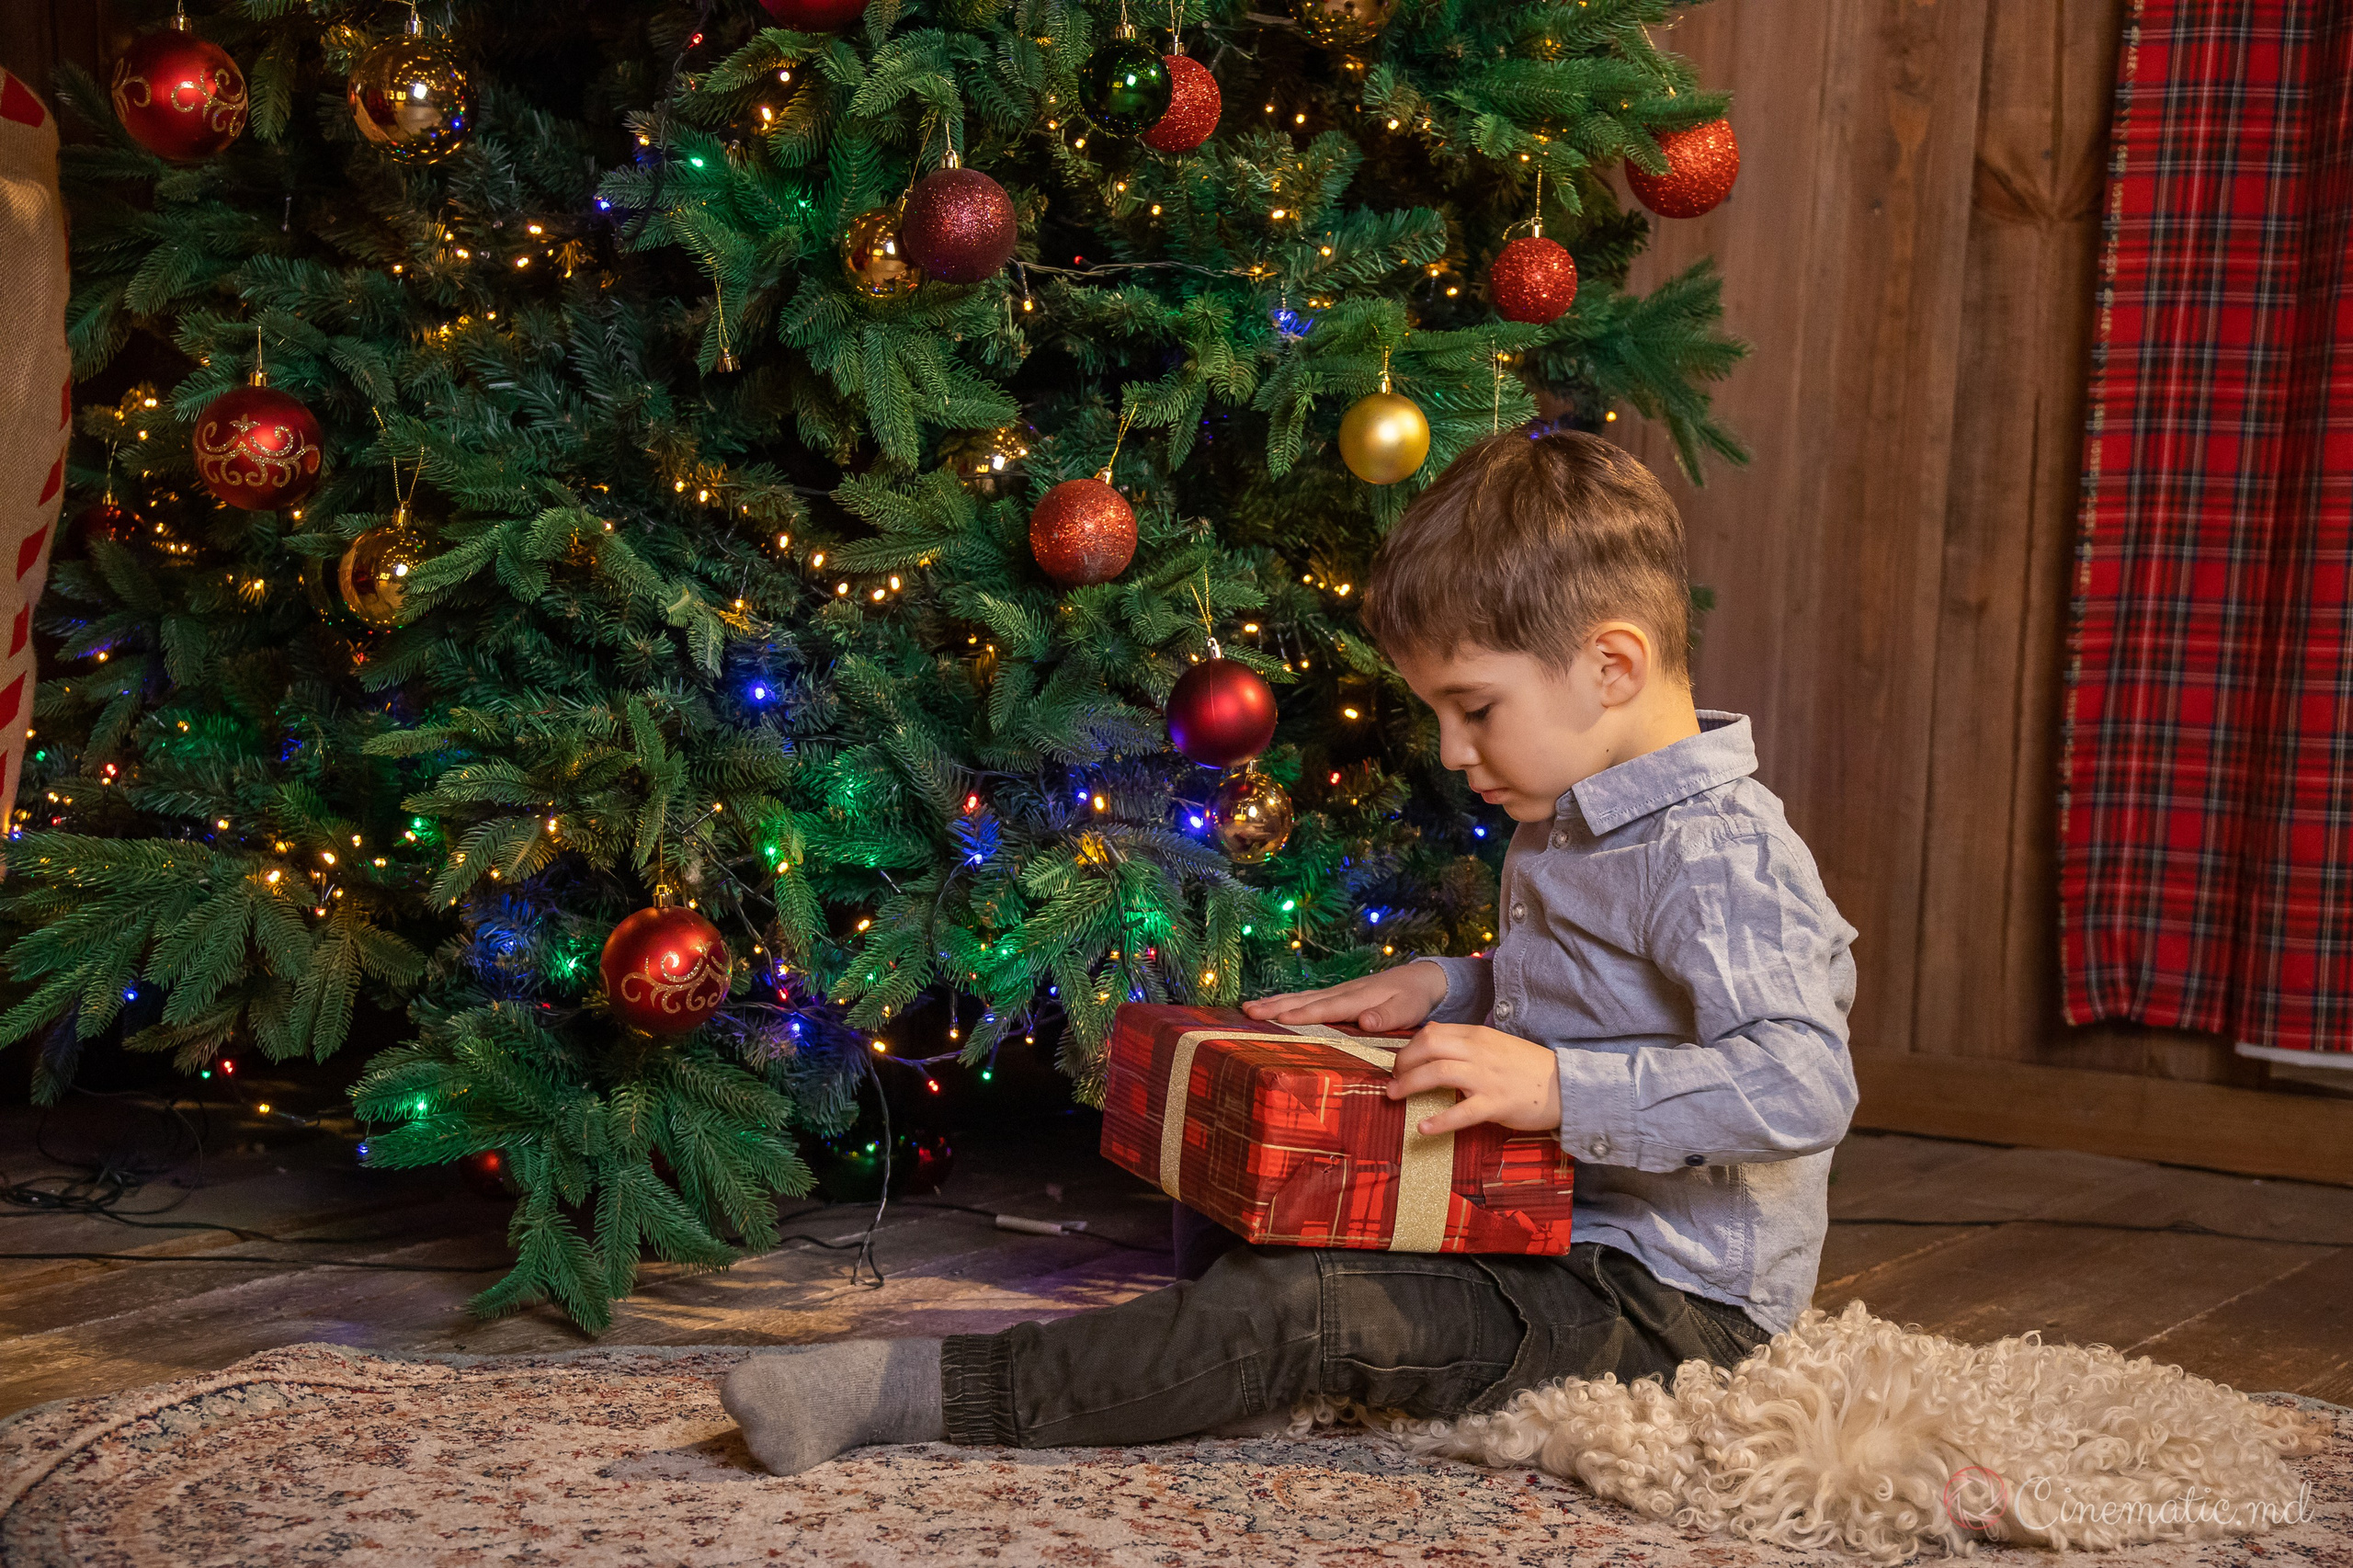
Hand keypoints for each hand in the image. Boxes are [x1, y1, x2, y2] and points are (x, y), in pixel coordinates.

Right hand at [1242, 960, 1450, 1032]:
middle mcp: (1341, 993)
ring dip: (1274, 1002)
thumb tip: (1364, 1022)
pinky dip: (1285, 1001)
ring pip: (1300, 997)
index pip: (1326, 1008)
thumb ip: (1386, 1016)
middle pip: (1304, 1000)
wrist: (1420, 980)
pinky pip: (1306, 999)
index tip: (1280, 1018)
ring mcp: (1336, 993)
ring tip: (1248, 1008)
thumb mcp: (1408, 1009)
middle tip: (1248, 1011)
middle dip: (1275, 1006)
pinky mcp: (1336, 996)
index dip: (1303, 1014)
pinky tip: (1270, 1006)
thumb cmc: (1413, 998)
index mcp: (1356, 999)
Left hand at [1386, 1024, 1561, 1136]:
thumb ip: (1465, 1041)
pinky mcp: (1496, 1104)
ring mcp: (1487, 1078)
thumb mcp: (1495, 1043)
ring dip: (1409, 1085)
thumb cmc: (1527, 1067)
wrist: (1564, 1085)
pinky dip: (1439, 1120)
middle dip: (1402, 1063)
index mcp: (1477, 1035)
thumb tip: (1431, 1036)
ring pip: (1438, 1073)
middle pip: (1428, 1047)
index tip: (1399, 1063)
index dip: (1408, 1048)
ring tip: (1394, 1096)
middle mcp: (1479, 1052)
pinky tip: (1422, 1128)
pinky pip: (1462, 1112)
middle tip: (1393, 1079)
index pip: (1431, 1033)